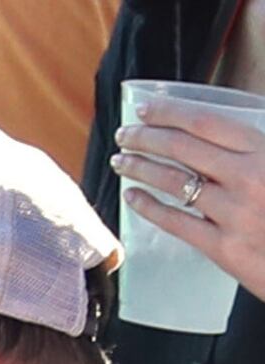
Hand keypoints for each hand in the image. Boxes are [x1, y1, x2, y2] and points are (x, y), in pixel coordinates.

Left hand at [119, 103, 264, 302]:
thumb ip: (254, 147)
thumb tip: (218, 130)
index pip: (207, 123)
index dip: (170, 113)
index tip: (144, 108)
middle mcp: (250, 178)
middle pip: (183, 149)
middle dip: (146, 137)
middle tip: (124, 134)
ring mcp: (234, 214)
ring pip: (174, 183)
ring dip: (140, 168)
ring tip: (120, 161)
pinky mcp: (224, 247)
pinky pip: (176, 222)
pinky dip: (148, 207)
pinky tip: (131, 197)